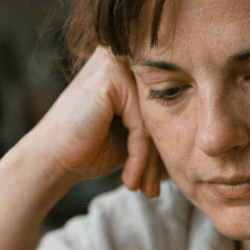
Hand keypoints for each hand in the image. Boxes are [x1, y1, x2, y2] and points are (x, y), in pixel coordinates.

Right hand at [31, 46, 165, 197]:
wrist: (51, 160)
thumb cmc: (87, 150)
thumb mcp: (132, 137)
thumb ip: (158, 127)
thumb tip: (198, 137)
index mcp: (129, 67)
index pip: (164, 107)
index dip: (161, 148)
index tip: (158, 183)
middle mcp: (123, 57)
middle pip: (161, 112)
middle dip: (158, 158)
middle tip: (153, 191)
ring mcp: (116, 63)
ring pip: (154, 120)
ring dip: (150, 162)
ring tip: (144, 189)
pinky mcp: (112, 78)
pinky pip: (142, 125)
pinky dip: (138, 157)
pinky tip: (129, 178)